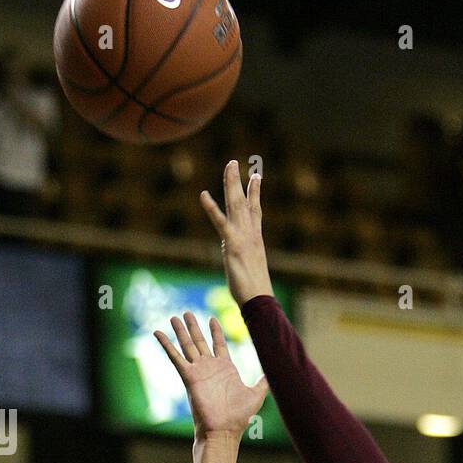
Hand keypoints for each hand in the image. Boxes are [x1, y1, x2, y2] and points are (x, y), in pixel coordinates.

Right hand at [153, 310, 266, 437]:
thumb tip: (276, 371)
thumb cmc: (239, 417)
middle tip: (187, 312)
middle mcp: (210, 368)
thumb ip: (263, 381)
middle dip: (194, 327)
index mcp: (225, 369)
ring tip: (174, 317)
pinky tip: (157, 333)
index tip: (212, 318)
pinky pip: (175, 357)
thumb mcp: (256, 394)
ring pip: (187, 346)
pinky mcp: (189, 377)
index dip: (215, 331)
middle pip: (200, 341)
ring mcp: (198, 371)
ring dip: (180, 331)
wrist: (223, 430)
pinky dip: (166, 345)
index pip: (219, 344)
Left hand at [200, 159, 273, 307]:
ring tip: (229, 165)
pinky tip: (203, 195)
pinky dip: (211, 208)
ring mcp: (242, 237)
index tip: (256, 177)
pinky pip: (220, 222)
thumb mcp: (251, 269)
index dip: (255, 193)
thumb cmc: (255, 291)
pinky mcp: (232, 244)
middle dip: (239, 181)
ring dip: (231, 183)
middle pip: (245, 201)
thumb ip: (245, 258)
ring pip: (236, 204)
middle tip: (234, 163)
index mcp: (255, 238)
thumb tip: (240, 258)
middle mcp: (251, 233)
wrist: (259, 299)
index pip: (256, 210)